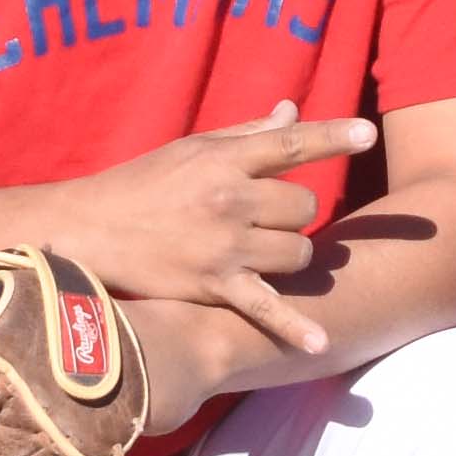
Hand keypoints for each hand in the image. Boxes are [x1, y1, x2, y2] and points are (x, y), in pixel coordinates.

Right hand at [39, 103, 376, 355]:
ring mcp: (224, 246)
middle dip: (293, 212)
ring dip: (289, 253)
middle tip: (263, 216)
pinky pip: (265, 308)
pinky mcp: (214, 286)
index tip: (366, 132)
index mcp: (223, 160)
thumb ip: (248, 135)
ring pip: (298, 252)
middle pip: (303, 206)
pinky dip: (293, 328)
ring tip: (259, 250)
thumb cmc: (144, 183)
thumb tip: (293, 112)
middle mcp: (228, 200)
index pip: (289, 144)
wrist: (89, 230)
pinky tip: (320, 344)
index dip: (331, 136)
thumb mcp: (193, 148)